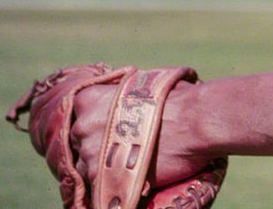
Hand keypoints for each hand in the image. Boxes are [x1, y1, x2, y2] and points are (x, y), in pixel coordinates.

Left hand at [72, 80, 212, 189]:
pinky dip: (113, 184)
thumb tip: (130, 99)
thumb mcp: (146, 86)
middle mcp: (83, 126)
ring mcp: (89, 155)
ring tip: (129, 164)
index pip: (79, 113)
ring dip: (104, 167)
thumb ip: (126, 96)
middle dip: (97, 145)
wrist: (193, 123)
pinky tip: (133, 177)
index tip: (109, 125)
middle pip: (80, 142)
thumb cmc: (177, 99)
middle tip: (122, 146)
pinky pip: (99, 186)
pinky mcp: (102, 180)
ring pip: (87, 167)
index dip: (95, 121)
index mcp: (90, 98)